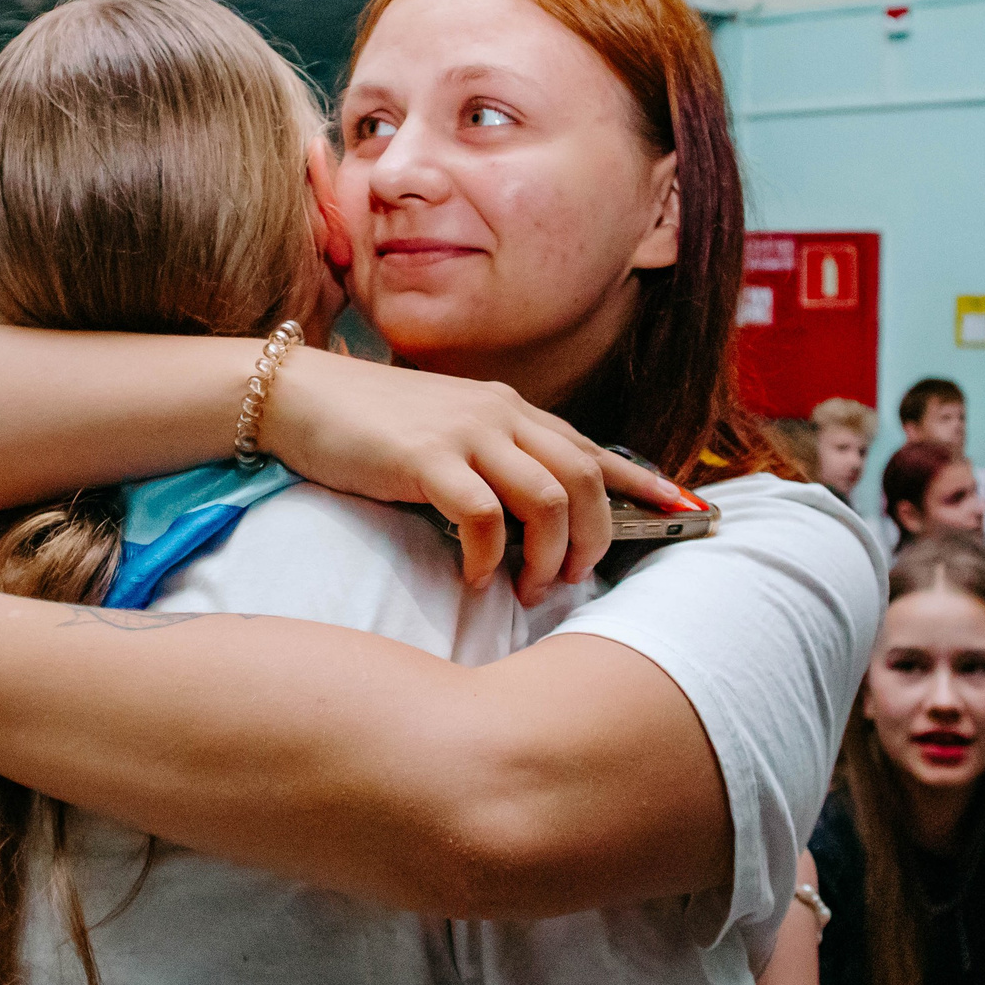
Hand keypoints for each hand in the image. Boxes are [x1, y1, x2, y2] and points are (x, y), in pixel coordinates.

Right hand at [260, 348, 690, 603]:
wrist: (298, 396)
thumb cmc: (370, 426)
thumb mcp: (446, 432)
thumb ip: (492, 459)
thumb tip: (530, 517)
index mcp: (510, 409)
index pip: (594, 447)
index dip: (643, 483)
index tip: (686, 511)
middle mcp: (500, 413)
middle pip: (585, 477)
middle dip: (594, 538)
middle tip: (572, 580)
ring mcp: (465, 433)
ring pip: (547, 498)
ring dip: (548, 555)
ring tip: (527, 588)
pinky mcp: (425, 459)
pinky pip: (482, 516)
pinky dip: (488, 556)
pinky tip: (474, 576)